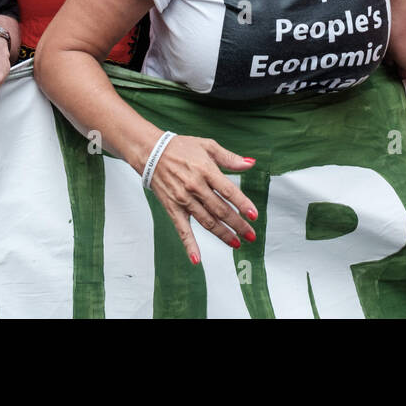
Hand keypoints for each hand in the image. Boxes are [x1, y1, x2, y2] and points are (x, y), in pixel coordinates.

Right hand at [147, 134, 258, 262]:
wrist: (151, 152)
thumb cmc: (181, 148)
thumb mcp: (208, 146)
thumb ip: (230, 158)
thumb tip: (251, 163)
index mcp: (206, 170)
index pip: (229, 191)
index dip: (242, 204)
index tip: (254, 215)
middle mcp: (195, 187)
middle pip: (220, 210)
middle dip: (238, 224)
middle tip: (251, 235)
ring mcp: (183, 199)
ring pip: (207, 221)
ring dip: (222, 234)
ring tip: (236, 243)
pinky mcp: (172, 208)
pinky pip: (182, 230)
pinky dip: (189, 245)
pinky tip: (197, 259)